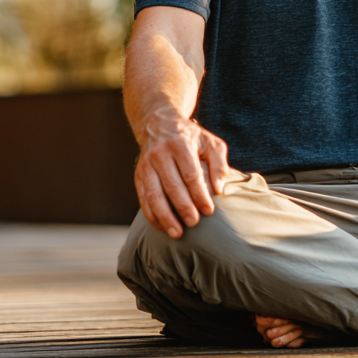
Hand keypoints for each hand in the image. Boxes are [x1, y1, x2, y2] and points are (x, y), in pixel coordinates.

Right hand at [134, 107, 229, 237]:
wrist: (159, 125)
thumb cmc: (191, 138)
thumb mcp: (210, 143)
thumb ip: (219, 165)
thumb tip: (219, 190)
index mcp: (180, 145)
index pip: (191, 174)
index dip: (200, 194)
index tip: (209, 211)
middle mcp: (160, 155)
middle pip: (172, 186)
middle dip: (183, 208)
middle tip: (194, 223)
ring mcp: (146, 166)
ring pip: (154, 195)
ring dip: (165, 217)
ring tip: (177, 233)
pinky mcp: (138, 176)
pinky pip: (143, 199)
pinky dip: (152, 215)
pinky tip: (162, 227)